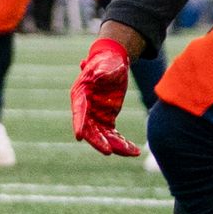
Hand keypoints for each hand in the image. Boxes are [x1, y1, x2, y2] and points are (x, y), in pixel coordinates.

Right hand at [70, 38, 139, 155]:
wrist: (115, 63)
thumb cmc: (108, 61)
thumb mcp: (108, 63)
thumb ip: (104, 71)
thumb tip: (99, 76)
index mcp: (81, 95)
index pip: (78, 111)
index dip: (79, 124)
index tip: (79, 136)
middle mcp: (86, 109)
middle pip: (90, 130)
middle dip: (98, 141)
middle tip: (109, 151)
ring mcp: (96, 116)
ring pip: (104, 136)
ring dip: (116, 146)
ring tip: (132, 152)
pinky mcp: (107, 120)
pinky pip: (113, 136)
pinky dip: (123, 144)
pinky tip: (134, 151)